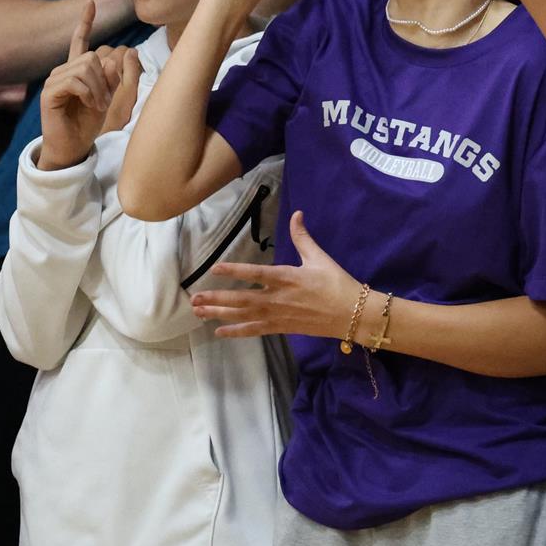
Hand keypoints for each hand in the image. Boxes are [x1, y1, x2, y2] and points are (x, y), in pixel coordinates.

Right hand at [37, 1, 143, 169]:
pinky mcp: (49, 93)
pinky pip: (73, 81)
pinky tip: (89, 105)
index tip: (90, 3)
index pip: (79, 41)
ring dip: (97, 88)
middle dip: (104, 79)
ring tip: (97, 106)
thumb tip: (116, 57)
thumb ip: (113, 78)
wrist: (74, 147)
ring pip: (84, 67)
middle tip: (104, 100)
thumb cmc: (89, 124)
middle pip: (91, 56)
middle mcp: (62, 71)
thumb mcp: (108, 98)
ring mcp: (54, 81)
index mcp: (76, 70)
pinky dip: (87, 93)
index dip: (85, 22)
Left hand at [192, 211, 361, 338]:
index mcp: (287, 277)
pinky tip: (219, 331)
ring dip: (219, 314)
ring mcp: (278, 315)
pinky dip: (236, 332)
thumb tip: (296, 214)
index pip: (255, 274)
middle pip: (241, 299)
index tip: (214, 269)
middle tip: (194, 298)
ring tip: (198, 312)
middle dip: (216, 299)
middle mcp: (278, 298)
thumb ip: (302, 237)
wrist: (352, 314)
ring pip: (243, 315)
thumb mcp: (319, 258)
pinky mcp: (281, 327)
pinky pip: (254, 330)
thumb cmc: (337, 283)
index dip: (234, 271)